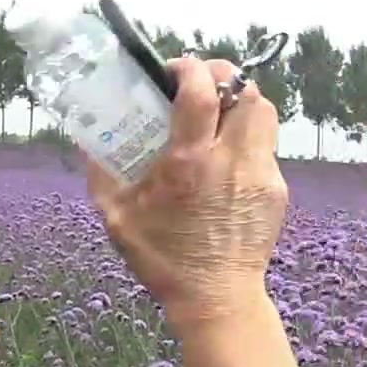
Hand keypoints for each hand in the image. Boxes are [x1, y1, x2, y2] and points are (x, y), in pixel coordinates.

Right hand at [86, 58, 287, 327]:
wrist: (216, 298)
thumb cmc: (163, 259)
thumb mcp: (118, 218)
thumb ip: (102, 174)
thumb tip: (90, 141)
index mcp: (190, 163)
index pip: (202, 91)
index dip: (189, 67)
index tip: (173, 70)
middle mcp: (231, 160)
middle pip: (245, 89)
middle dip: (222, 76)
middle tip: (200, 84)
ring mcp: (260, 173)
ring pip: (264, 111)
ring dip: (240, 101)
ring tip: (217, 114)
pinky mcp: (276, 189)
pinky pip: (266, 145)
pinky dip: (246, 137)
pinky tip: (226, 157)